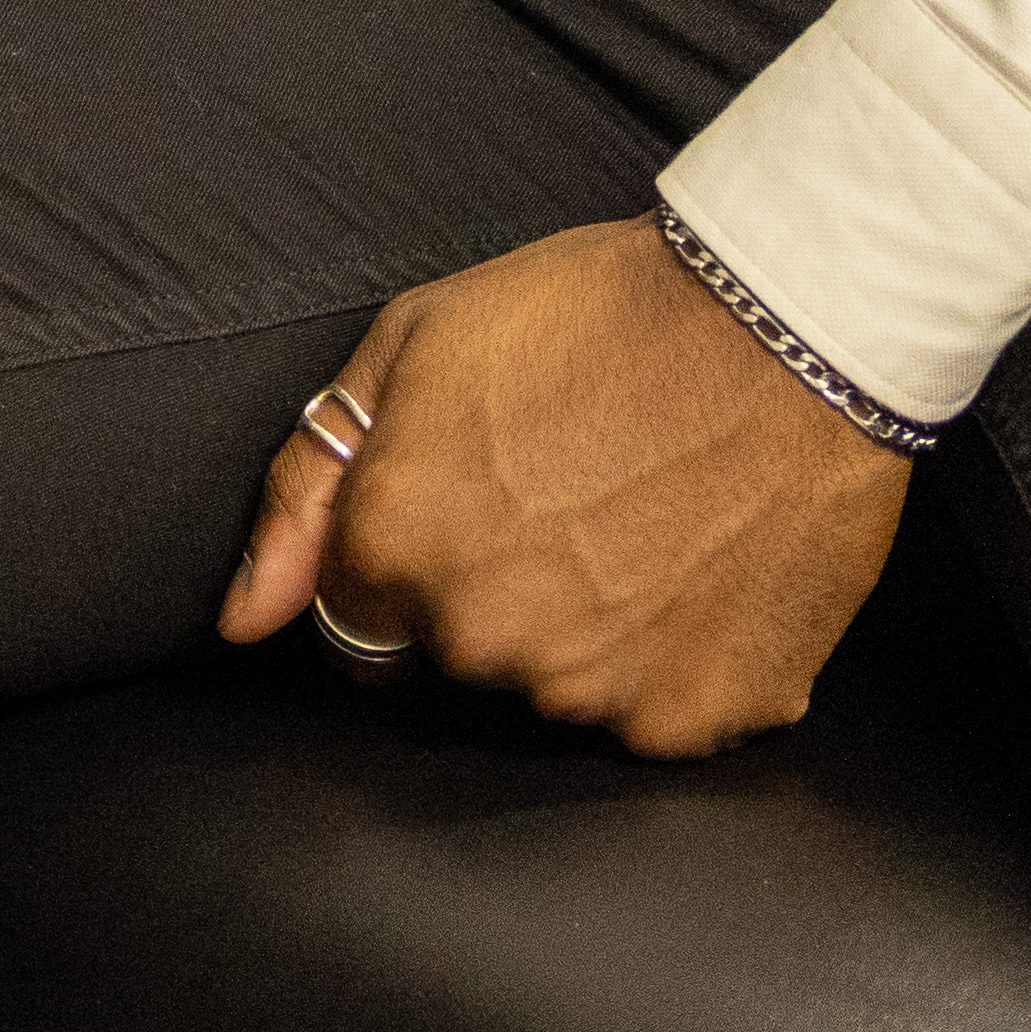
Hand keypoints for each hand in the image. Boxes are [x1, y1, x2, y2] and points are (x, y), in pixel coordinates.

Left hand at [219, 219, 909, 755]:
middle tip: (573, 497)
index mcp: (397, 552)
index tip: (475, 505)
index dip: (411, 557)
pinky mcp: (694, 719)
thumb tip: (243, 621)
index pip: (357, 616)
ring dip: (589, 632)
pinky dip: (676, 661)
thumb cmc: (601, 312)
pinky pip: (655, 715)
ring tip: (649, 522)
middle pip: (458, 657)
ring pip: (557, 691)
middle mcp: (482, 639)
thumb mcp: (415, 345)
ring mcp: (592, 691)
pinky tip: (702, 568)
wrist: (787, 322)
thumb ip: (306, 492)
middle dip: (495, 595)